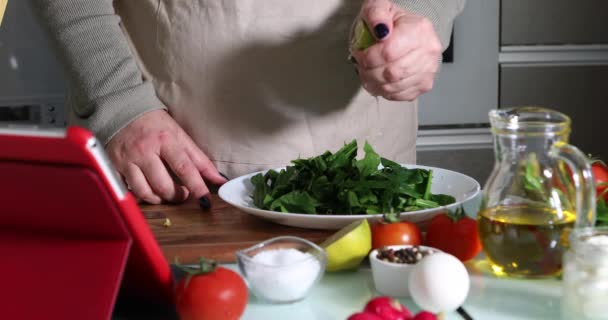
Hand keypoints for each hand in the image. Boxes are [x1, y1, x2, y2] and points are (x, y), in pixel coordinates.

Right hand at [106, 109, 225, 203]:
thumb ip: (199, 159)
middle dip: (177, 196)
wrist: (122, 112)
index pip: (184, 168)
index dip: (196, 187)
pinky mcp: (113, 167)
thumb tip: (219, 179)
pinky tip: (146, 190)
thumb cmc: (155, 124)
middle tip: (183, 194)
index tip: (205, 200)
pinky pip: (127, 191)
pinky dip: (139, 196)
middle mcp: (144, 150)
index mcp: (165, 140)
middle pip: (163, 186)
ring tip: (165, 194)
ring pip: (145, 192)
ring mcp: (127, 160)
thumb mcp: (179, 135)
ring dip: (159, 199)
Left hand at [351, 0, 441, 100]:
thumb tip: (381, 30)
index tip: (359, 54)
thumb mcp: (379, 7)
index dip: (368, 57)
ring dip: (374, 84)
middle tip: (361, 66)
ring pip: (394, 87)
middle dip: (369, 72)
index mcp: (419, 30)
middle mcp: (429, 51)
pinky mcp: (424, 85)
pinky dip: (384, 91)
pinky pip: (400, 95)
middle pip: (391, 73)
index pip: (388, 53)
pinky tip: (379, 82)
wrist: (408, 30)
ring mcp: (429, 70)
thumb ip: (376, 14)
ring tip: (367, 74)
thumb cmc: (392, 21)